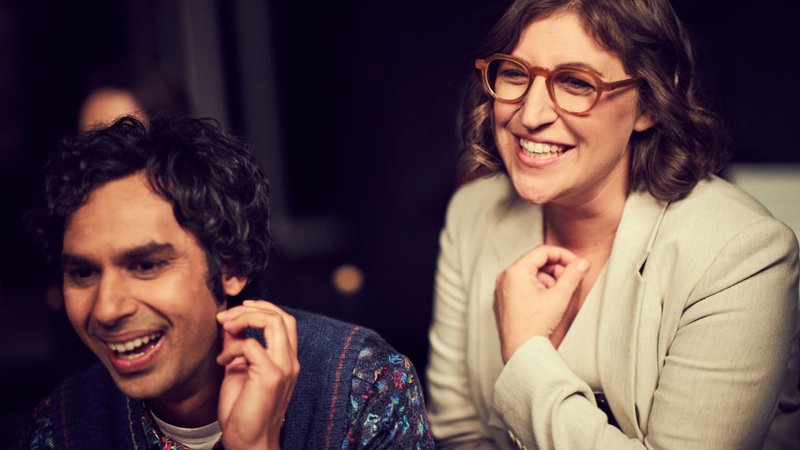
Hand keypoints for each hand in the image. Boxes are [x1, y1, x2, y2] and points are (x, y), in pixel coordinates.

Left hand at [216, 300, 299, 449]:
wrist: (249, 442)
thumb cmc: (243, 412)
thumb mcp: (238, 370)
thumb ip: (237, 346)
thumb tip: (229, 324)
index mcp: (286, 360)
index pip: (284, 320)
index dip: (261, 309)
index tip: (236, 312)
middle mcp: (290, 361)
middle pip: (281, 316)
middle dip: (252, 308)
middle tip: (227, 316)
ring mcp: (283, 367)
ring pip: (273, 322)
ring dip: (245, 318)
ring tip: (226, 326)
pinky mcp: (271, 376)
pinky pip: (251, 345)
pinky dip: (233, 347)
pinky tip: (223, 361)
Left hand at [494, 245, 588, 362]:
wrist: (521, 352)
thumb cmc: (536, 325)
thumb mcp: (559, 297)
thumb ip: (572, 276)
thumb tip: (583, 263)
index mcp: (515, 271)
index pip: (542, 252)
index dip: (563, 255)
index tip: (577, 264)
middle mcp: (504, 277)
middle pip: (535, 262)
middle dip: (556, 269)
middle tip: (570, 281)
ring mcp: (502, 289)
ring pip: (530, 274)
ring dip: (548, 280)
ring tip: (558, 295)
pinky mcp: (503, 301)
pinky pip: (522, 286)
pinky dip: (537, 289)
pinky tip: (547, 302)